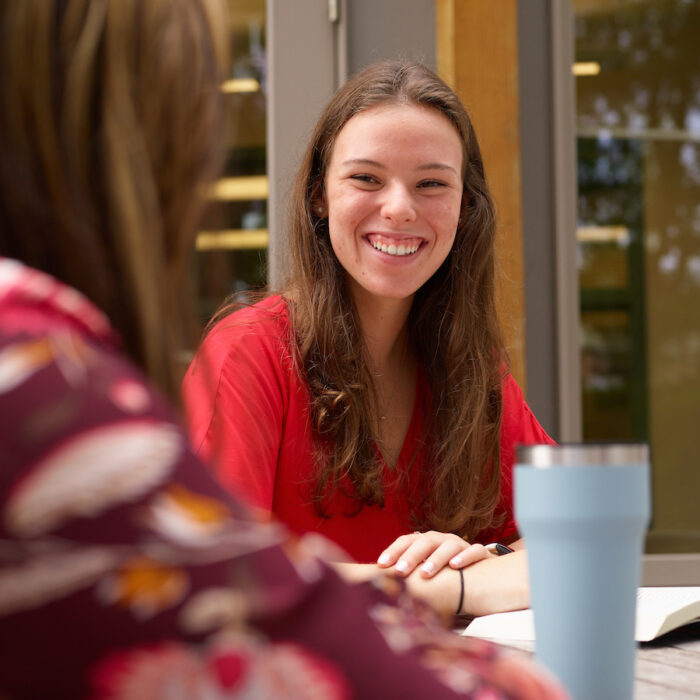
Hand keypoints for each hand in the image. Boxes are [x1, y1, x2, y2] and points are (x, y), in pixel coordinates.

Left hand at [376, 530, 490, 577]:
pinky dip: (465, 556)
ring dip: (436, 558)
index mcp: (426, 541)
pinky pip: (475, 550)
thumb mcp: (425, 571)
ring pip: (448, 545)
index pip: (407, 540)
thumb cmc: (445, 574)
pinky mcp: (480, 553)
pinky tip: (455, 566)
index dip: (394, 550)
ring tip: (425, 573)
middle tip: (399, 572)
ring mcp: (461, 544)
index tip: (380, 564)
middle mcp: (442, 539)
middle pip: (425, 541)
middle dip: (411, 556)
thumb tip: (381, 587)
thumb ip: (408, 575)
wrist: (480, 573)